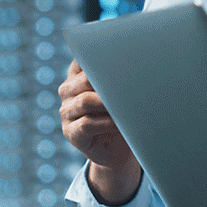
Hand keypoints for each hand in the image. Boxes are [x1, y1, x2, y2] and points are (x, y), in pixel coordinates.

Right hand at [58, 60, 142, 204]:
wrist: (119, 149)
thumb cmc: (123, 113)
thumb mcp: (121, 91)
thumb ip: (121, 76)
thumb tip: (139, 61)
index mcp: (77, 73)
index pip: (85, 57)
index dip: (102, 57)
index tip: (124, 57)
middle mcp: (68, 90)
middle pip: (85, 79)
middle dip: (110, 82)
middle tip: (132, 83)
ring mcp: (66, 112)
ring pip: (85, 101)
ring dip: (109, 103)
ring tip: (128, 105)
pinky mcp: (70, 132)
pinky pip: (87, 124)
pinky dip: (107, 123)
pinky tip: (122, 123)